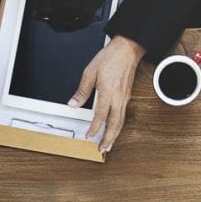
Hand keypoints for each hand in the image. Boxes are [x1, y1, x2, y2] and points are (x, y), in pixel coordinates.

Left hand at [69, 35, 144, 153]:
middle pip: (115, 125)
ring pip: (120, 123)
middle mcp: (118, 98)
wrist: (127, 51)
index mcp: (107, 92)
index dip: (94, 128)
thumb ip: (82, 91)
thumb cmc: (109, 59)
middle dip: (108, 139)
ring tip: (109, 145)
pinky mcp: (126, 98)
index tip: (89, 136)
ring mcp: (124, 99)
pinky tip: (114, 131)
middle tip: (103, 149)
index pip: (101, 115)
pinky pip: (123, 117)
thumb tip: (73, 104)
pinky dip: (118, 127)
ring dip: (114, 136)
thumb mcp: (89, 72)